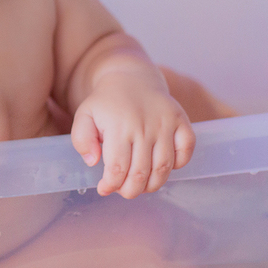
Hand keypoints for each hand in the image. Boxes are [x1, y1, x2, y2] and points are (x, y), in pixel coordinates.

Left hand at [70, 70, 194, 197]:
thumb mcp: (84, 115)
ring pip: (164, 168)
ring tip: (141, 184)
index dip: (111, 186)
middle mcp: (144, 126)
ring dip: (152, 184)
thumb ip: (81, 139)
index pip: (118, 169)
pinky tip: (163, 165)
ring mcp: (165, 123)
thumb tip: (93, 162)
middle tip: (123, 190)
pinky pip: (186, 150)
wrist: (131, 77)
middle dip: (130, 190)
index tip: (104, 189)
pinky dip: (179, 164)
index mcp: (118, 126)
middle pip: (141, 173)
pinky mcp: (181, 120)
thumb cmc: (106, 103)